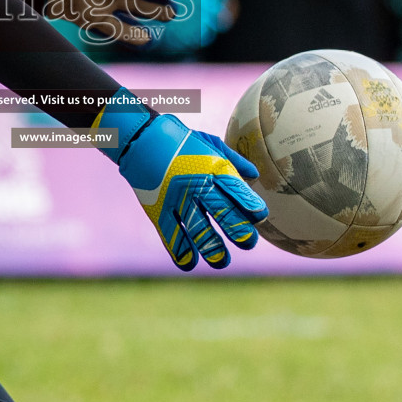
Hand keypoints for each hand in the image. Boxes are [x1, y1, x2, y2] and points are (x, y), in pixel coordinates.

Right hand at [97, 91, 267, 270]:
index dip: (251, 205)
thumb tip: (255, 176)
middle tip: (248, 242)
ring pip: (198, 229)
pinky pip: (171, 235)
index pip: (237, 190)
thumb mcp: (210, 144)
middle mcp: (197, 185)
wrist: (142, 138)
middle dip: (238, 231)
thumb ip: (234, 161)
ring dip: (212, 248)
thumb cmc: (181, 141)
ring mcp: (177, 199)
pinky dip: (181, 251)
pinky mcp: (158, 210)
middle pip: (223, 212)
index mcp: (213, 168)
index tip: (260, 216)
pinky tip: (190, 262)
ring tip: (221, 261)